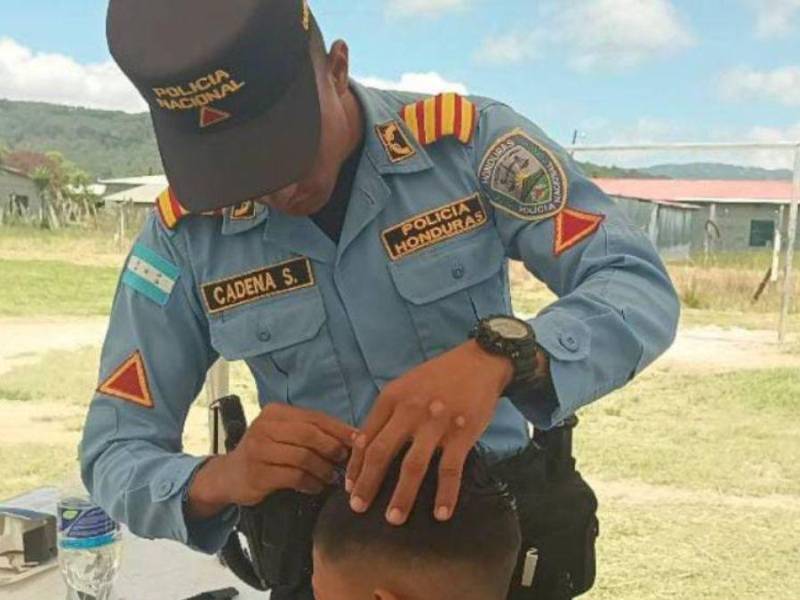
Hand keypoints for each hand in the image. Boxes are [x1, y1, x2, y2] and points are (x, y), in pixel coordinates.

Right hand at [188, 403, 355, 518]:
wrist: (229, 475)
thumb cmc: (266, 453)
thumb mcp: (284, 435)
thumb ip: (312, 432)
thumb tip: (353, 437)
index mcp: (275, 412)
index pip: (315, 417)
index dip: (340, 429)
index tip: (359, 441)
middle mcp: (265, 426)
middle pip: (310, 435)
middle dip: (333, 449)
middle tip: (345, 461)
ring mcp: (258, 449)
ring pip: (303, 457)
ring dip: (323, 469)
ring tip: (331, 478)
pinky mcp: (258, 473)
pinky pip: (294, 477)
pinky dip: (310, 483)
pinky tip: (316, 487)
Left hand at [345, 340, 512, 525]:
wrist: (479, 362)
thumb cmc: (438, 376)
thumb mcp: (404, 386)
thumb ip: (385, 413)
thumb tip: (362, 446)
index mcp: (392, 397)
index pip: (366, 437)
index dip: (356, 465)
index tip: (350, 487)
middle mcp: (410, 410)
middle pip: (381, 453)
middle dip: (367, 484)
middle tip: (358, 508)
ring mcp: (436, 423)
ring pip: (412, 466)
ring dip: (402, 496)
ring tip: (394, 519)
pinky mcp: (462, 433)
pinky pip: (450, 470)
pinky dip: (445, 494)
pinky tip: (440, 514)